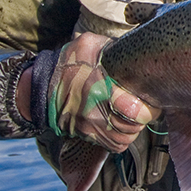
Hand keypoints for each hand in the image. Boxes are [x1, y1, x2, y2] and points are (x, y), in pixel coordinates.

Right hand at [42, 32, 158, 152]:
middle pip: (132, 127)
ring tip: (132, 114)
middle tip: (144, 106)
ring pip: (125, 138)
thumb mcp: (90, 45)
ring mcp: (89, 126)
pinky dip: (122, 137)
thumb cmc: (71, 62)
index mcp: (98, 87)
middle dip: (144, 117)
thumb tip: (138, 47)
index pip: (133, 111)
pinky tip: (120, 123)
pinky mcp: (86, 135)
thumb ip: (115, 47)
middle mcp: (93, 110)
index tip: (148, 98)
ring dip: (133, 128)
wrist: (42, 84)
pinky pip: (114, 146)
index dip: (147, 107)